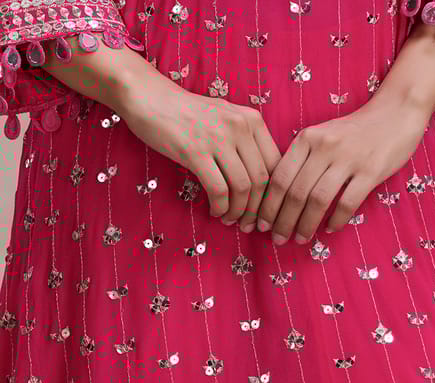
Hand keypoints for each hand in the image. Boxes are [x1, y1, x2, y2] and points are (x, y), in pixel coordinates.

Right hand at [114, 64, 281, 222]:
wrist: (150, 98)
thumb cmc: (188, 114)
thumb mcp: (226, 119)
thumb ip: (246, 143)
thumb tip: (260, 185)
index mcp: (252, 119)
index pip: (276, 165)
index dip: (273, 195)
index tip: (265, 212)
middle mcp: (240, 126)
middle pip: (261, 180)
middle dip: (257, 210)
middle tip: (249, 224)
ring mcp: (218, 138)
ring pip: (242, 188)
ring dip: (238, 212)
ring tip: (230, 219)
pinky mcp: (195, 151)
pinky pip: (218, 190)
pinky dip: (220, 207)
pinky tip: (215, 211)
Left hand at [255, 102, 428, 244]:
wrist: (396, 112)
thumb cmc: (353, 131)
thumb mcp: (321, 136)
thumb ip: (301, 160)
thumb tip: (279, 198)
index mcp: (307, 138)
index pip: (280, 177)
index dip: (268, 205)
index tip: (261, 224)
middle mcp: (324, 147)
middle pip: (296, 192)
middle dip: (283, 221)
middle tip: (278, 239)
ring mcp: (348, 159)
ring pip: (318, 200)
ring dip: (306, 225)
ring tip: (300, 239)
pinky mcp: (371, 171)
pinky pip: (348, 203)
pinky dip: (336, 220)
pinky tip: (329, 230)